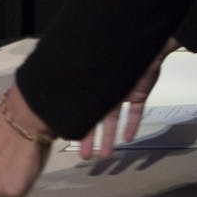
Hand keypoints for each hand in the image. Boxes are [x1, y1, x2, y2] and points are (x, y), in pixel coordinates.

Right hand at [78, 37, 181, 159]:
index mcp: (90, 83)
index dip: (75, 125)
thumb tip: (53, 71)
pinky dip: (132, 125)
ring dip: (110, 139)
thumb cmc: (115, 45)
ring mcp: (121, 92)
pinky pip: (135, 112)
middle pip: (95, 120)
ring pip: (113, 121)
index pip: (79, 109)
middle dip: (90, 139)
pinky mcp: (137, 93)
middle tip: (85, 156)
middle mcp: (104, 90)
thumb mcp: (93, 63)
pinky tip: (128, 139)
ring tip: (106, 156)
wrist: (143, 39)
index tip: (67, 138)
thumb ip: (82, 74)